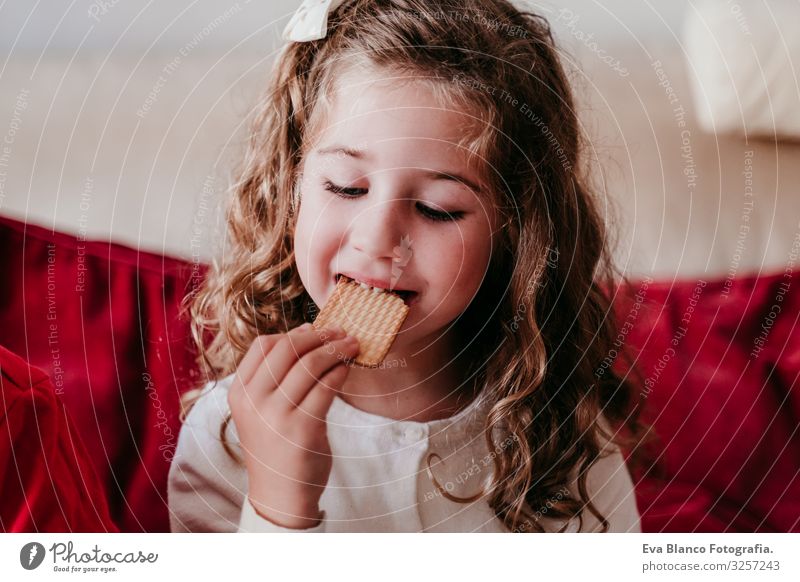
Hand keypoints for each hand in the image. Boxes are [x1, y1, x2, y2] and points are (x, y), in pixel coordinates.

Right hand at [228, 323, 359, 528]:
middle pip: (287, 349)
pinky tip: (348, 368)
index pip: (262, 346)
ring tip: (352, 346)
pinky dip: (340, 371)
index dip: (292, 332)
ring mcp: (276, 416)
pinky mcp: (302, 430)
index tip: (316, 329)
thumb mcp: (262, 410)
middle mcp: (254, 402)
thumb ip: (275, 377)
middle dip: (319, 336)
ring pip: (310, 365)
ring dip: (336, 350)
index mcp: (240, 393)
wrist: (281, 494)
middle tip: (341, 332)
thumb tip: (307, 333)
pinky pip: (326, 387)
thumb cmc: (277, 445)